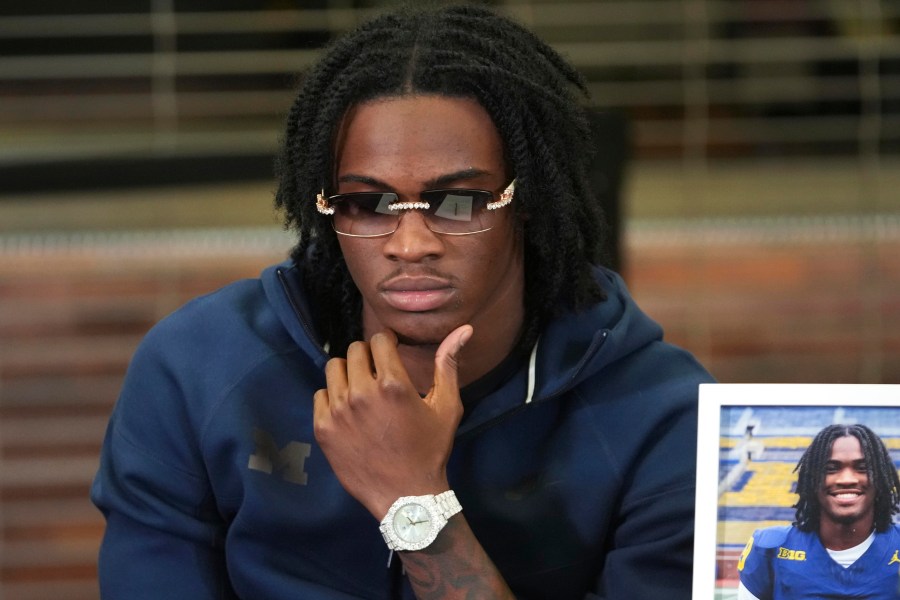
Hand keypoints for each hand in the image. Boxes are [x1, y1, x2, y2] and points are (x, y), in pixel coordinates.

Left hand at [313, 324, 472, 519]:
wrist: (405, 496)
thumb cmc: (430, 449)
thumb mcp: (447, 406)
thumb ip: (449, 364)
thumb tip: (464, 329)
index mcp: (392, 383)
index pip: (378, 340)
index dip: (387, 344)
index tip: (391, 355)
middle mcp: (361, 393)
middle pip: (354, 350)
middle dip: (367, 357)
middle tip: (377, 374)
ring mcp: (338, 411)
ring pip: (333, 369)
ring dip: (347, 373)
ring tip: (361, 390)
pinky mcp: (323, 428)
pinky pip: (320, 394)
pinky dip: (332, 397)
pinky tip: (349, 411)